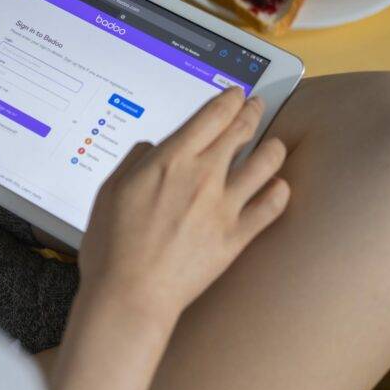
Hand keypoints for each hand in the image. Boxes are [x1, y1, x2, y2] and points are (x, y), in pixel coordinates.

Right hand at [79, 87, 290, 323]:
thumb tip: (152, 148)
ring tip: (274, 145)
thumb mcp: (110, 190)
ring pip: (266, 162)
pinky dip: (279, 192)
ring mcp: (224, 206)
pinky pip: (271, 206)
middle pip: (241, 130)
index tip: (235, 94)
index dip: (229, 99)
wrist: (130, 296)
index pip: (212, 115)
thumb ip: (135, 160)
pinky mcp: (237, 237)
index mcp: (171, 159)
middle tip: (257, 106)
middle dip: (252, 111)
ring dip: (272, 148)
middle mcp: (203, 176)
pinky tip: (279, 187)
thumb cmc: (112, 247)